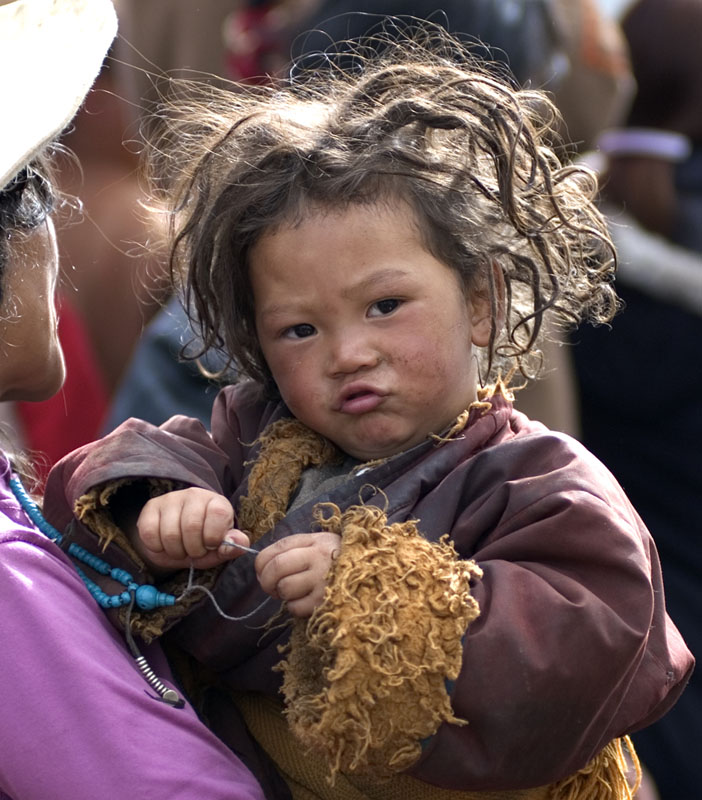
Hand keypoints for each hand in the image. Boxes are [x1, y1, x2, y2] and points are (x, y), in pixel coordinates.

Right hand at [135, 487, 250, 573]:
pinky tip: (164, 544)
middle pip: (191, 526)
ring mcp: (171, 499)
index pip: (218, 513)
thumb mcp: (220, 549)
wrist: (175, 542)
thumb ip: (232, 547)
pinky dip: (157, 547)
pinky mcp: (151, 507)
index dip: (213, 537)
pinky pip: (150, 533)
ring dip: (175, 551)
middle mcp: (194, 494)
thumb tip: (240, 543)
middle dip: (193, 549)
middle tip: (194, 551)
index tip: (210, 545)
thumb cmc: (202, 543)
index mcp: (217, 502)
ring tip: (181, 549)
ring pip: (170, 533)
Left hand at [255, 533, 341, 616]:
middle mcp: (320, 557)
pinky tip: (308, 601)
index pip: (277, 547)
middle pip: (276, 567)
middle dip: (266, 581)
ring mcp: (324, 580)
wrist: (375, 575)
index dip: (262, 562)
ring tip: (296, 592)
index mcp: (316, 541)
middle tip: (272, 587)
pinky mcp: (327, 602)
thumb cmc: (342, 561)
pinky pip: (296, 607)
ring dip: (284, 594)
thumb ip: (296, 550)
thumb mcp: (322, 545)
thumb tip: (264, 567)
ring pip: (285, 588)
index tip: (262, 571)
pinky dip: (296, 607)